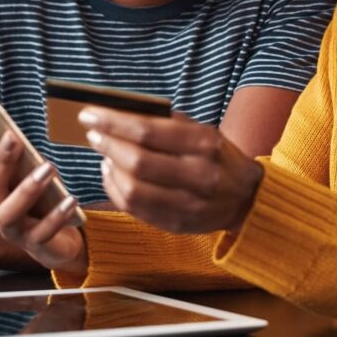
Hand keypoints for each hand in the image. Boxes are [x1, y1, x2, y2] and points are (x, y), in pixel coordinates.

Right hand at [0, 111, 87, 273]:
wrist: (62, 238)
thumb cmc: (43, 198)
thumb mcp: (30, 172)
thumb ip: (21, 155)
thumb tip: (13, 127)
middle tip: (13, 138)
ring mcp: (13, 229)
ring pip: (8, 212)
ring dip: (26, 189)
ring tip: (48, 168)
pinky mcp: (36, 243)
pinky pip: (43, 232)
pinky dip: (57, 216)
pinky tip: (71, 200)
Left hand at [79, 109, 263, 234]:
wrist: (245, 196)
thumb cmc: (217, 156)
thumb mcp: (203, 131)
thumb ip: (169, 122)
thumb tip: (123, 112)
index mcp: (204, 143)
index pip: (149, 131)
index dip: (114, 123)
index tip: (90, 114)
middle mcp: (199, 173)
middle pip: (138, 161)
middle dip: (108, 144)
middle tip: (93, 134)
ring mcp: (188, 203)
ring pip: (133, 189)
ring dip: (110, 169)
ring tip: (104, 154)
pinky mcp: (176, 223)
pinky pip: (135, 209)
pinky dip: (116, 190)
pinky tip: (113, 175)